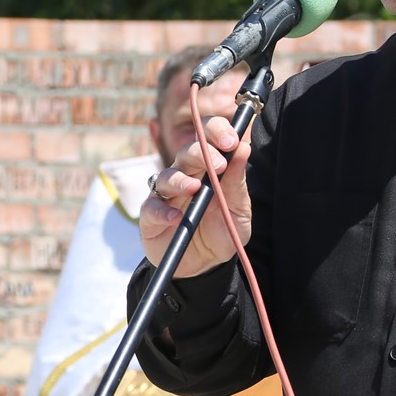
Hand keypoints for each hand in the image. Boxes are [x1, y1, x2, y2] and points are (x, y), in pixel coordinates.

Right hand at [138, 114, 251, 277]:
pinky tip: (176, 218)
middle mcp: (185, 175)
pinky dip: (163, 211)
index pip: (207, 135)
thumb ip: (238, 181)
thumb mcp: (239, 209)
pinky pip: (152, 208)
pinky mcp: (152, 217)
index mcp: (208, 166)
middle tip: (219, 164)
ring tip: (194, 189)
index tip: (231, 140)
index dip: (216, 130)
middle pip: (187, 151)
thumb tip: (244, 148)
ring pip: (166, 176)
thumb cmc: (223, 231)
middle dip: (202, 152)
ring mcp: (166, 195)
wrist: (207, 266)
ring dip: (180, 180)